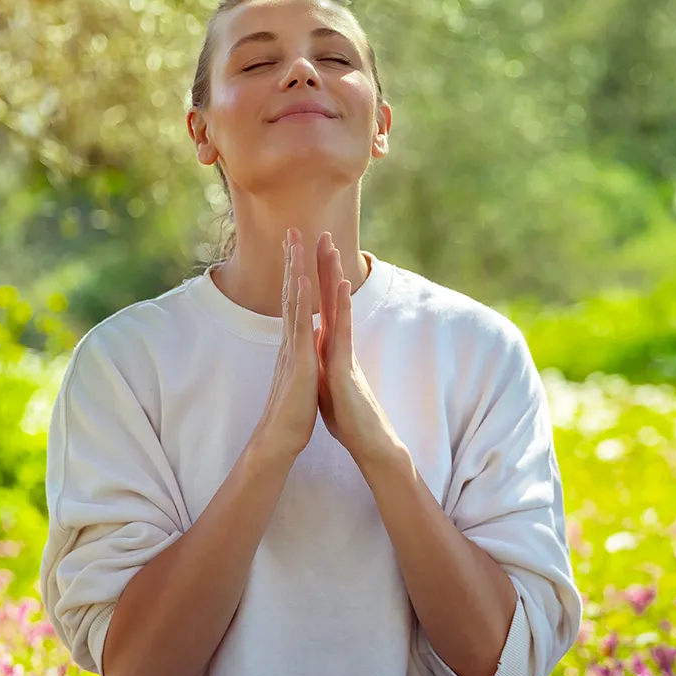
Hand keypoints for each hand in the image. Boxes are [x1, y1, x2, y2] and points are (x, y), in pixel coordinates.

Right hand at [251, 228, 319, 463]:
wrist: (280, 437)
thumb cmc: (292, 412)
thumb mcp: (301, 377)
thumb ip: (300, 357)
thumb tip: (305, 344)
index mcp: (294, 343)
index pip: (294, 301)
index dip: (295, 273)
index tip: (297, 249)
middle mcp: (289, 339)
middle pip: (290, 291)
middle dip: (292, 260)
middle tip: (292, 230)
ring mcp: (292, 347)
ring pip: (292, 300)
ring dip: (294, 269)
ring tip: (295, 241)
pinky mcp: (298, 359)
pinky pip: (299, 324)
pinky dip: (299, 300)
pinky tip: (300, 280)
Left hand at [314, 233, 403, 465]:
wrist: (367, 442)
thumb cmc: (348, 417)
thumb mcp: (326, 383)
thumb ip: (322, 364)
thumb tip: (315, 353)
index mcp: (329, 347)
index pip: (321, 306)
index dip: (314, 281)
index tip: (307, 255)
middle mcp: (338, 343)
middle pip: (331, 298)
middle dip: (325, 266)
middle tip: (322, 233)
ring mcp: (343, 351)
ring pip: (338, 306)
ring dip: (334, 275)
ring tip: (331, 246)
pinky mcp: (345, 365)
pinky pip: (342, 330)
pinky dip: (340, 307)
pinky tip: (340, 285)